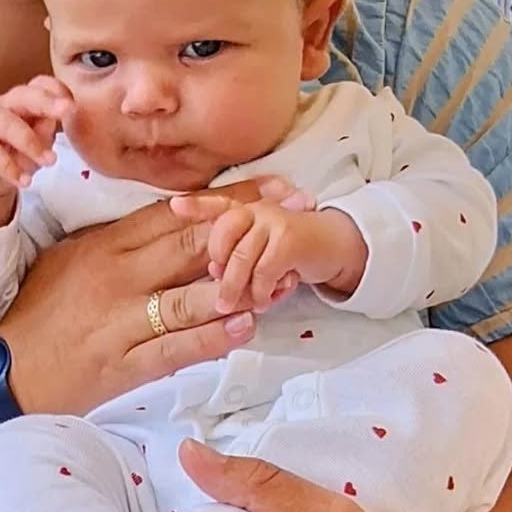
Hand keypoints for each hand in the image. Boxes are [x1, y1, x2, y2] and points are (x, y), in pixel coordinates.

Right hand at [0, 77, 72, 236]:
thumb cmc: (8, 154)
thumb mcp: (33, 146)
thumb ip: (44, 134)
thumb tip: (52, 123)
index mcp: (26, 102)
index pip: (42, 85)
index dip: (58, 90)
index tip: (74, 104)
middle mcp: (6, 106)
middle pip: (24, 95)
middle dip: (47, 100)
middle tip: (67, 110)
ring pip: (8, 123)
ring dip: (31, 142)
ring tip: (49, 161)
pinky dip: (9, 168)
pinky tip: (24, 181)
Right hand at [0, 177, 291, 416]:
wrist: (4, 372)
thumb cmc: (39, 312)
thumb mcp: (72, 258)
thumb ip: (119, 239)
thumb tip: (173, 219)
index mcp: (105, 244)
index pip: (176, 211)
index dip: (229, 197)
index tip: (273, 185)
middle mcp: (116, 275)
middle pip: (193, 243)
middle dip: (251, 227)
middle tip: (299, 212)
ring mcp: (120, 320)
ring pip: (191, 295)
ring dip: (244, 285)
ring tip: (286, 275)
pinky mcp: (122, 364)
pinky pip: (175, 348)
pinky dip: (213, 337)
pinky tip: (246, 326)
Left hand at [169, 192, 367, 311]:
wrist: (336, 247)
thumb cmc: (289, 253)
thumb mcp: (258, 252)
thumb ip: (234, 256)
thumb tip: (213, 273)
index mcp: (242, 210)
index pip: (215, 205)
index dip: (195, 205)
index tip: (176, 205)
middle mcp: (255, 209)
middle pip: (222, 236)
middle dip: (219, 268)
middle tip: (222, 295)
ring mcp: (273, 220)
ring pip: (241, 257)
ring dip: (238, 288)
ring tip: (238, 306)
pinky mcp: (290, 238)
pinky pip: (264, 271)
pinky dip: (262, 292)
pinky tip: (266, 301)